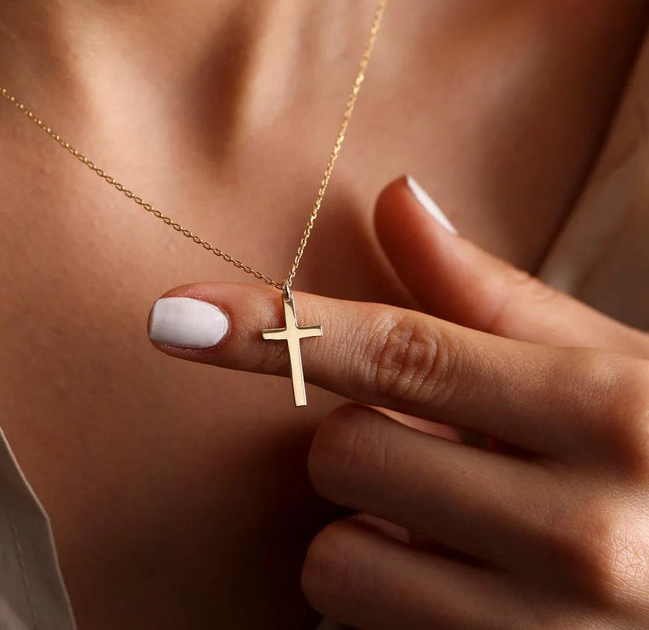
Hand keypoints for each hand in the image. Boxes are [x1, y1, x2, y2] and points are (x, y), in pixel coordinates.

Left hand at [147, 177, 648, 628]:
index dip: (280, 327)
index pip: (402, 353)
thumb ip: (486, 290)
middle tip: (434, 445)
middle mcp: (582, 532)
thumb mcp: (603, 363)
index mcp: (605, 413)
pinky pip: (364, 628)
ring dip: (369, 529)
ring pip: (339, 559)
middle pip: (347, 454)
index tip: (178, 315)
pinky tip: (462, 581)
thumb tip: (400, 198)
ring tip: (452, 523)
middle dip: (364, 441)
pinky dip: (388, 594)